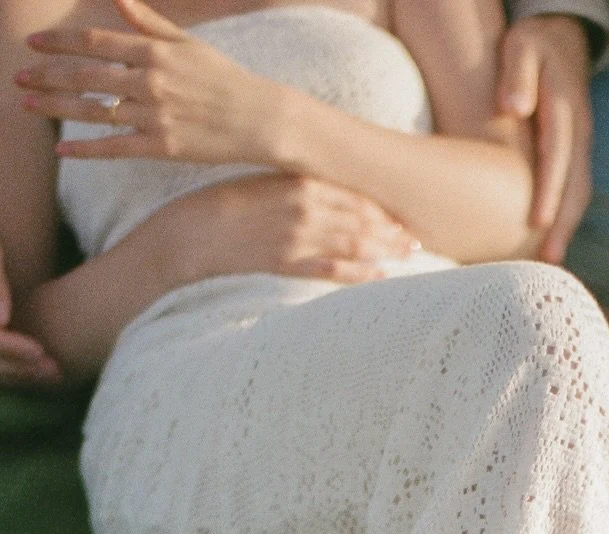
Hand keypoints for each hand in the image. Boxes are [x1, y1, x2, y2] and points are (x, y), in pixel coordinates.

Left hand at [19, 0, 284, 167]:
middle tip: (16, 76)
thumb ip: (150, 22)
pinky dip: (86, 150)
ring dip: (55, 108)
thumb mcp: (189, 43)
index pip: (95, 42)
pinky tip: (62, 152)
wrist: (260, 119)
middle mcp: (149, 81)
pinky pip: (115, 148)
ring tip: (26, 104)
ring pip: (93, 110)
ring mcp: (154, 115)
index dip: (59, 42)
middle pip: (85, 75)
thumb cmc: (225, 79)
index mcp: (153, 52)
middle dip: (46, 74)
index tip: (33, 44)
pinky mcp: (162, 147)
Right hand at [183, 172, 416, 282]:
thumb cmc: (225, 207)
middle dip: (393, 230)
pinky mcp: (288, 266)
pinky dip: (360, 273)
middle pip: (361, 219)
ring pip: (354, 244)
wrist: (190, 234)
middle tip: (417, 239)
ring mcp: (297, 238)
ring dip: (385, 250)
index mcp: (298, 182)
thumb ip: (299, 187)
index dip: (382, 207)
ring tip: (409, 255)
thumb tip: (332, 193)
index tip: (402, 215)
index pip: (353, 194)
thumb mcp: (264, 184)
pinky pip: (332, 270)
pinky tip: (380, 275)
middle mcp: (303, 208)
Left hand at [496, 15, 591, 263]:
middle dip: (564, 224)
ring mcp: (582, 146)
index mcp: (565, 106)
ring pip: (580, 193)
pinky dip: (565, 219)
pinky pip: (574, 191)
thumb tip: (514, 107)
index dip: (550, 189)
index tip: (536, 222)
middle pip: (577, 184)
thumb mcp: (521, 45)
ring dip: (567, 229)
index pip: (558, 154)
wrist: (561, 39)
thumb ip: (518, 72)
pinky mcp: (577, 156)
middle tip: (549, 261)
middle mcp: (580, 131)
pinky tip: (548, 244)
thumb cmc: (532, 45)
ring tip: (550, 264)